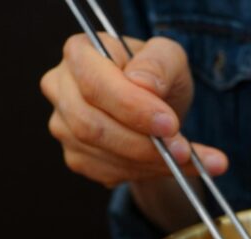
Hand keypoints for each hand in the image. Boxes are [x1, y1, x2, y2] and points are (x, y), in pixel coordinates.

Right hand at [40, 33, 227, 187]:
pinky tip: (173, 167)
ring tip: (188, 159)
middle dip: (143, 144)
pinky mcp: (77, 156)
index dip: (132, 108)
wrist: (157, 111)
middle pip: (92, 126)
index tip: (169, 124)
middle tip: (183, 151)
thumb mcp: (170, 58)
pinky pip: (109, 173)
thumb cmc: (158, 77)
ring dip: (151, 163)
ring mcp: (64, 126)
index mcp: (79, 52)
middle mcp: (61, 88)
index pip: (95, 84)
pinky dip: (147, 174)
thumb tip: (142, 83)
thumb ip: (159, 63)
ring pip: (103, 155)